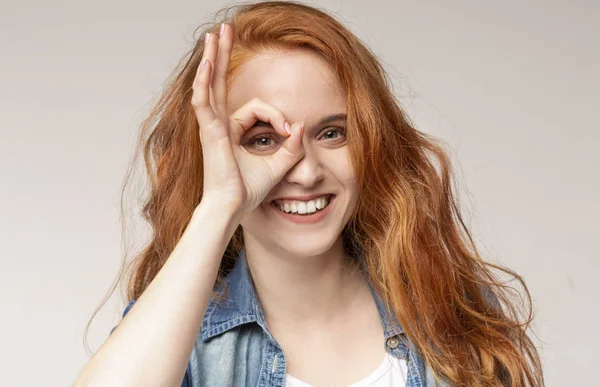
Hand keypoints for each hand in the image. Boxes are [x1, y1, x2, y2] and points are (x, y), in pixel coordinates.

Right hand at [191, 24, 304, 217]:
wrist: (232, 208)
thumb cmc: (249, 191)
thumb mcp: (279, 165)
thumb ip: (291, 146)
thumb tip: (300, 126)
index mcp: (232, 132)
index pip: (257, 109)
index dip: (277, 117)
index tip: (289, 133)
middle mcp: (219, 125)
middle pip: (221, 82)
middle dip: (225, 55)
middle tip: (226, 31)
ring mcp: (211, 126)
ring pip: (211, 84)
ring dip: (214, 58)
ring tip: (216, 34)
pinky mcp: (209, 131)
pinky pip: (204, 100)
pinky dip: (205, 81)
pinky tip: (209, 61)